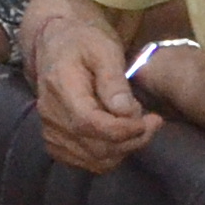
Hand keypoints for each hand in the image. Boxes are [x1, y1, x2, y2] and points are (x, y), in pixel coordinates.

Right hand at [29, 3, 160, 173]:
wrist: (56, 45)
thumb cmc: (84, 41)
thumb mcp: (104, 49)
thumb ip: (114, 81)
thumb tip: (126, 112)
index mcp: (60, 88)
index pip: (89, 123)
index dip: (122, 130)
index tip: (149, 121)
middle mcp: (51, 115)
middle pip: (94, 147)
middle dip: (132, 140)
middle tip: (153, 122)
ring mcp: (51, 132)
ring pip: (93, 160)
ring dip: (124, 150)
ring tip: (139, 126)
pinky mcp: (56, 142)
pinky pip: (86, 162)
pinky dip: (109, 156)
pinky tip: (121, 136)